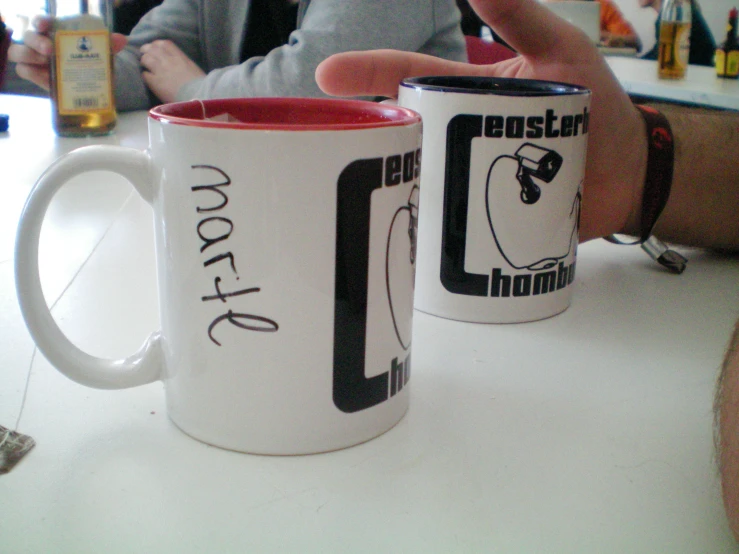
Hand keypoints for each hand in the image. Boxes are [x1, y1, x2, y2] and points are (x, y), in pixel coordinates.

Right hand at [8, 15, 127, 90]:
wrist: (89, 81)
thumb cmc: (89, 58)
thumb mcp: (100, 52)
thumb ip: (108, 44)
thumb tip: (120, 39)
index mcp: (53, 31)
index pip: (40, 21)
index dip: (40, 20)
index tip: (46, 25)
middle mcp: (39, 42)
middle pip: (27, 36)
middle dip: (36, 41)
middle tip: (50, 50)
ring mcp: (34, 59)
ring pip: (17, 52)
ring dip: (29, 56)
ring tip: (45, 62)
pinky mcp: (35, 75)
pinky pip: (24, 71)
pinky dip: (32, 73)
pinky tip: (44, 76)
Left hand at [140, 39, 204, 103]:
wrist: (198, 98)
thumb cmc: (201, 86)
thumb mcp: (194, 68)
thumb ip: (183, 63)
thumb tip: (177, 63)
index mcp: (180, 57)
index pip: (164, 44)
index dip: (157, 45)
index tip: (155, 48)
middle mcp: (168, 60)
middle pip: (152, 49)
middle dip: (147, 51)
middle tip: (146, 55)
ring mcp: (160, 71)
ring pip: (145, 59)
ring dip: (144, 62)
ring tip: (146, 67)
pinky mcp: (154, 83)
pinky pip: (145, 75)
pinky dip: (146, 75)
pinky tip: (149, 79)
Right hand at [315, 0, 647, 241]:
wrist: (631, 173)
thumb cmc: (597, 106)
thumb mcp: (560, 50)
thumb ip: (520, 16)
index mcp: (469, 95)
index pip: (410, 79)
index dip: (369, 74)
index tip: (327, 77)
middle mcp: (461, 135)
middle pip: (404, 135)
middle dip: (365, 140)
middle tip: (330, 150)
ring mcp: (471, 176)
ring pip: (418, 180)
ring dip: (389, 188)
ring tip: (354, 201)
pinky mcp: (484, 215)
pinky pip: (447, 222)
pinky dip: (423, 230)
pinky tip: (397, 240)